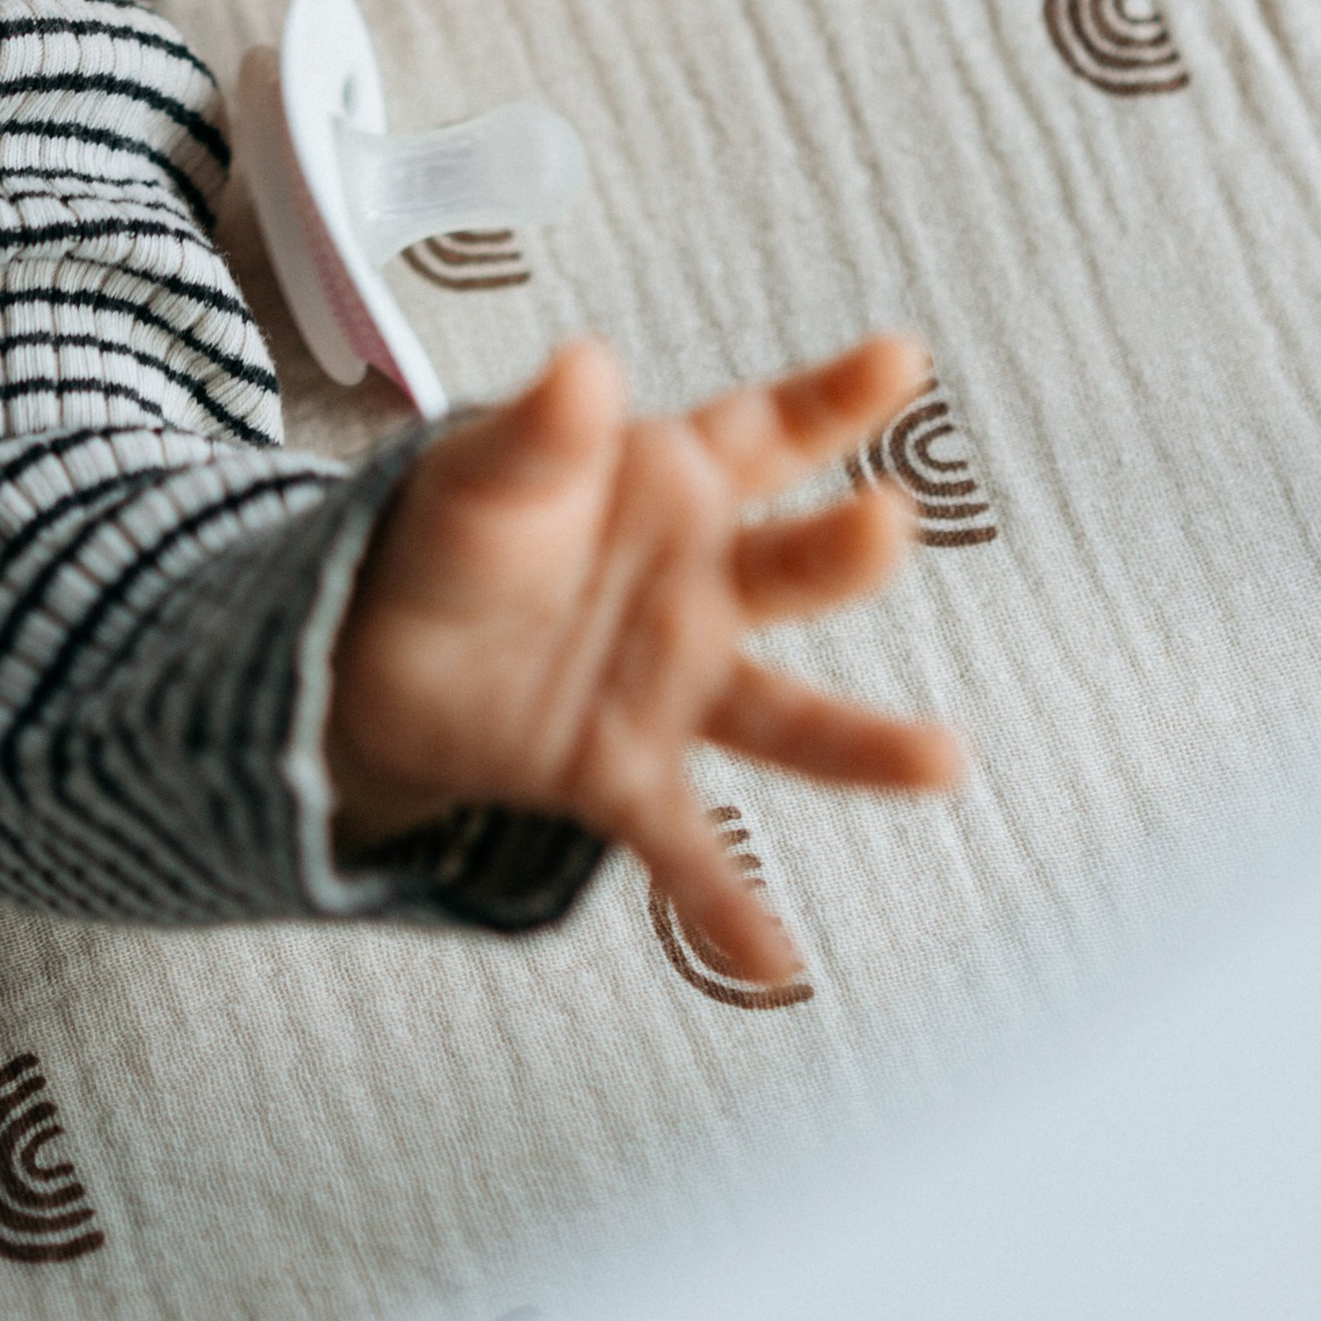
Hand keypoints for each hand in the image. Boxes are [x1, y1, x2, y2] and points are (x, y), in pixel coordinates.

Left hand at [327, 332, 963, 983]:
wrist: (378, 644)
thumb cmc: (460, 529)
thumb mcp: (485, 467)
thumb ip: (540, 429)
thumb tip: (586, 362)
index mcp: (674, 482)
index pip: (768, 431)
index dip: (834, 395)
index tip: (901, 358)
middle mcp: (702, 583)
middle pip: (790, 565)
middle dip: (844, 547)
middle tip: (887, 524)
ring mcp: (675, 683)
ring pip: (783, 714)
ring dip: (862, 745)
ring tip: (942, 761)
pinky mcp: (625, 774)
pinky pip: (687, 845)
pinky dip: (728, 905)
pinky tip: (776, 962)